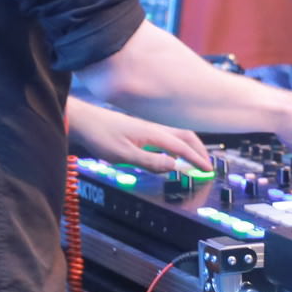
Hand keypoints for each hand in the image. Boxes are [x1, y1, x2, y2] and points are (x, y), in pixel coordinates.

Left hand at [68, 102, 212, 173]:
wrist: (83, 121)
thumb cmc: (100, 137)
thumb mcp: (124, 155)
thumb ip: (150, 161)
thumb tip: (175, 166)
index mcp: (153, 133)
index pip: (182, 147)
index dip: (196, 160)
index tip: (207, 171)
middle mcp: (154, 128)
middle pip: (185, 136)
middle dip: (199, 150)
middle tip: (207, 166)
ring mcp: (148, 127)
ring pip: (177, 135)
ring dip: (190, 146)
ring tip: (196, 160)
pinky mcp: (141, 129)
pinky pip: (168, 136)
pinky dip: (178, 144)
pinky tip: (174, 153)